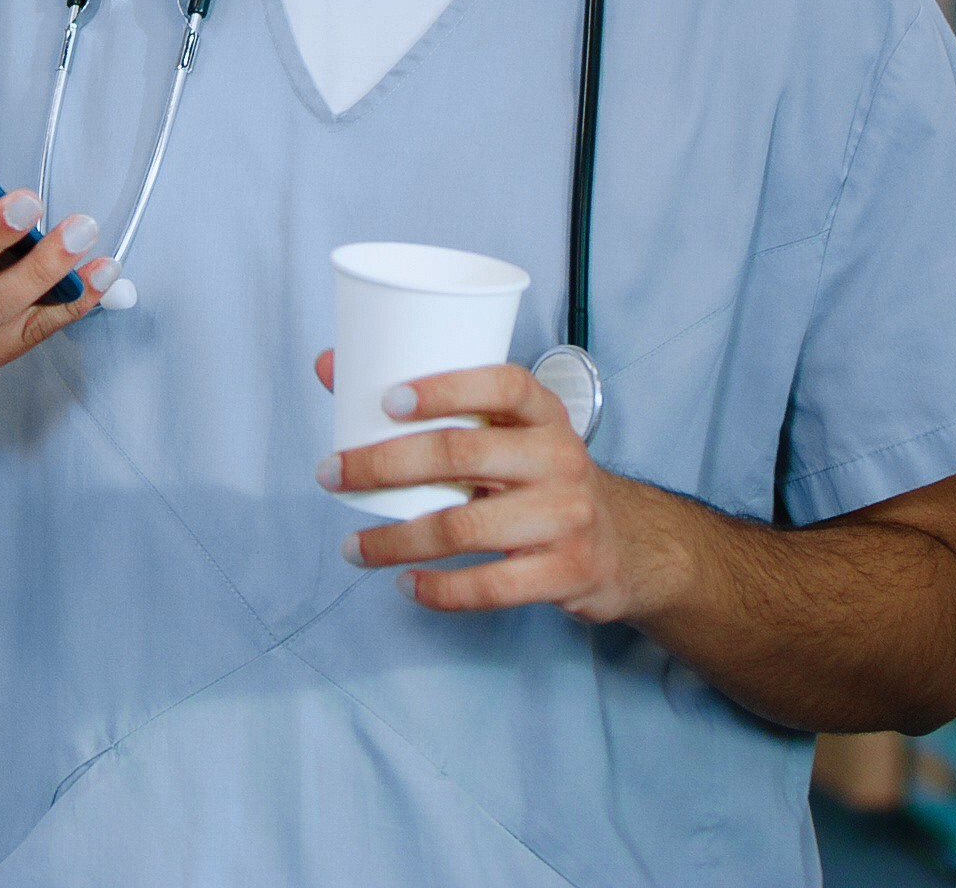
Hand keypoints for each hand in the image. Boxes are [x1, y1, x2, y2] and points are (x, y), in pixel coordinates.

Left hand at [313, 351, 674, 623]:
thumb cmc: (540, 479)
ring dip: (396, 541)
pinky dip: (439, 590)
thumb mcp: (508, 434)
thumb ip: (433, 405)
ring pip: (465, 528)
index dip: (446, 389)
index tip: (387, 400)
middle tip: (332, 474)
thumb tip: (330, 365)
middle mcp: (559, 459)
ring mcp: (566, 518)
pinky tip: (406, 583)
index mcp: (544, 415)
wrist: (625, 545)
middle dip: (384, 466)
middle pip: (463, 455)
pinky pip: (491, 585)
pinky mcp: (565, 571)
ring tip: (352, 548)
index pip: (502, 385)